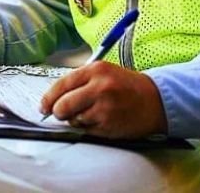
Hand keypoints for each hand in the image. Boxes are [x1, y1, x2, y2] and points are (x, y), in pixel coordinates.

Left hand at [39, 61, 167, 137]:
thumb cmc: (125, 86)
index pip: (61, 84)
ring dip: (76, 120)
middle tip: (62, 113)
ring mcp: (104, 107)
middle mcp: (100, 87)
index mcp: (95, 70)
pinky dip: (89, 127)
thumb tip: (52, 98)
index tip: (43, 106)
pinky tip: (101, 120)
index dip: (48, 98)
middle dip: (58, 112)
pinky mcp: (109, 125)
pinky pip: (87, 130)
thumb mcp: (103, 73)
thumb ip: (79, 82)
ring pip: (73, 119)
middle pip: (62, 105)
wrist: (156, 100)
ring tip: (91, 113)